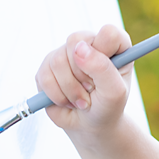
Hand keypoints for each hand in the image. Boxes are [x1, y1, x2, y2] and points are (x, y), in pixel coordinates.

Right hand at [34, 24, 132, 147]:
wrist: (90, 126)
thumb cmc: (107, 107)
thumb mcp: (114, 92)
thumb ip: (102, 68)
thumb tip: (79, 48)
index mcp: (112, 44)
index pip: (108, 33)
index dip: (102, 53)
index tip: (103, 75)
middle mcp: (88, 43)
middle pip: (75, 42)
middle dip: (82, 76)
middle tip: (91, 91)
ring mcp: (65, 53)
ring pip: (57, 61)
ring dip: (70, 90)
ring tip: (81, 100)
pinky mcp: (47, 67)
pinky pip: (45, 76)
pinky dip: (57, 95)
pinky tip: (67, 100)